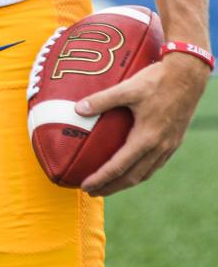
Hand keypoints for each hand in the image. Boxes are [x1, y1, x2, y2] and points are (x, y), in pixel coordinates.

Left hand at [77, 53, 208, 195]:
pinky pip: (156, 164)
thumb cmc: (157, 80)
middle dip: (111, 187)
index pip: (119, 166)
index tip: (86, 186)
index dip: (101, 178)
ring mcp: (169, 145)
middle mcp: (159, 146)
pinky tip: (133, 168)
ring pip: (146, 173)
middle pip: (132, 177)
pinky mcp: (175, 140)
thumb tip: (78, 109)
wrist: (189, 74)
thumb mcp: (127, 88)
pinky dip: (141, 171)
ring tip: (110, 185)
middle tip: (92, 192)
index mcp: (146, 137)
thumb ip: (102, 100)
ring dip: (127, 182)